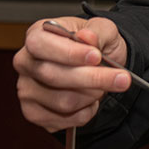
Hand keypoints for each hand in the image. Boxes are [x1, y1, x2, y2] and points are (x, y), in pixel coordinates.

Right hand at [13, 16, 130, 131]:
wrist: (96, 65)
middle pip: (53, 76)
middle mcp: (26, 63)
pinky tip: (90, 100)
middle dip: (93, 78)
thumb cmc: (93, 45)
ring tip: (103, 87)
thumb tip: (87, 38)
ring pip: (63, 101)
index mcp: (37, 36)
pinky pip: (63, 120)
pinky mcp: (34, 113)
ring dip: (93, 95)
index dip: (69, 53)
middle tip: (122, 78)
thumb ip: (97, 32)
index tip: (96, 57)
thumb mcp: (102, 29)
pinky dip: (86, 112)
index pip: (41, 45)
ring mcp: (27, 90)